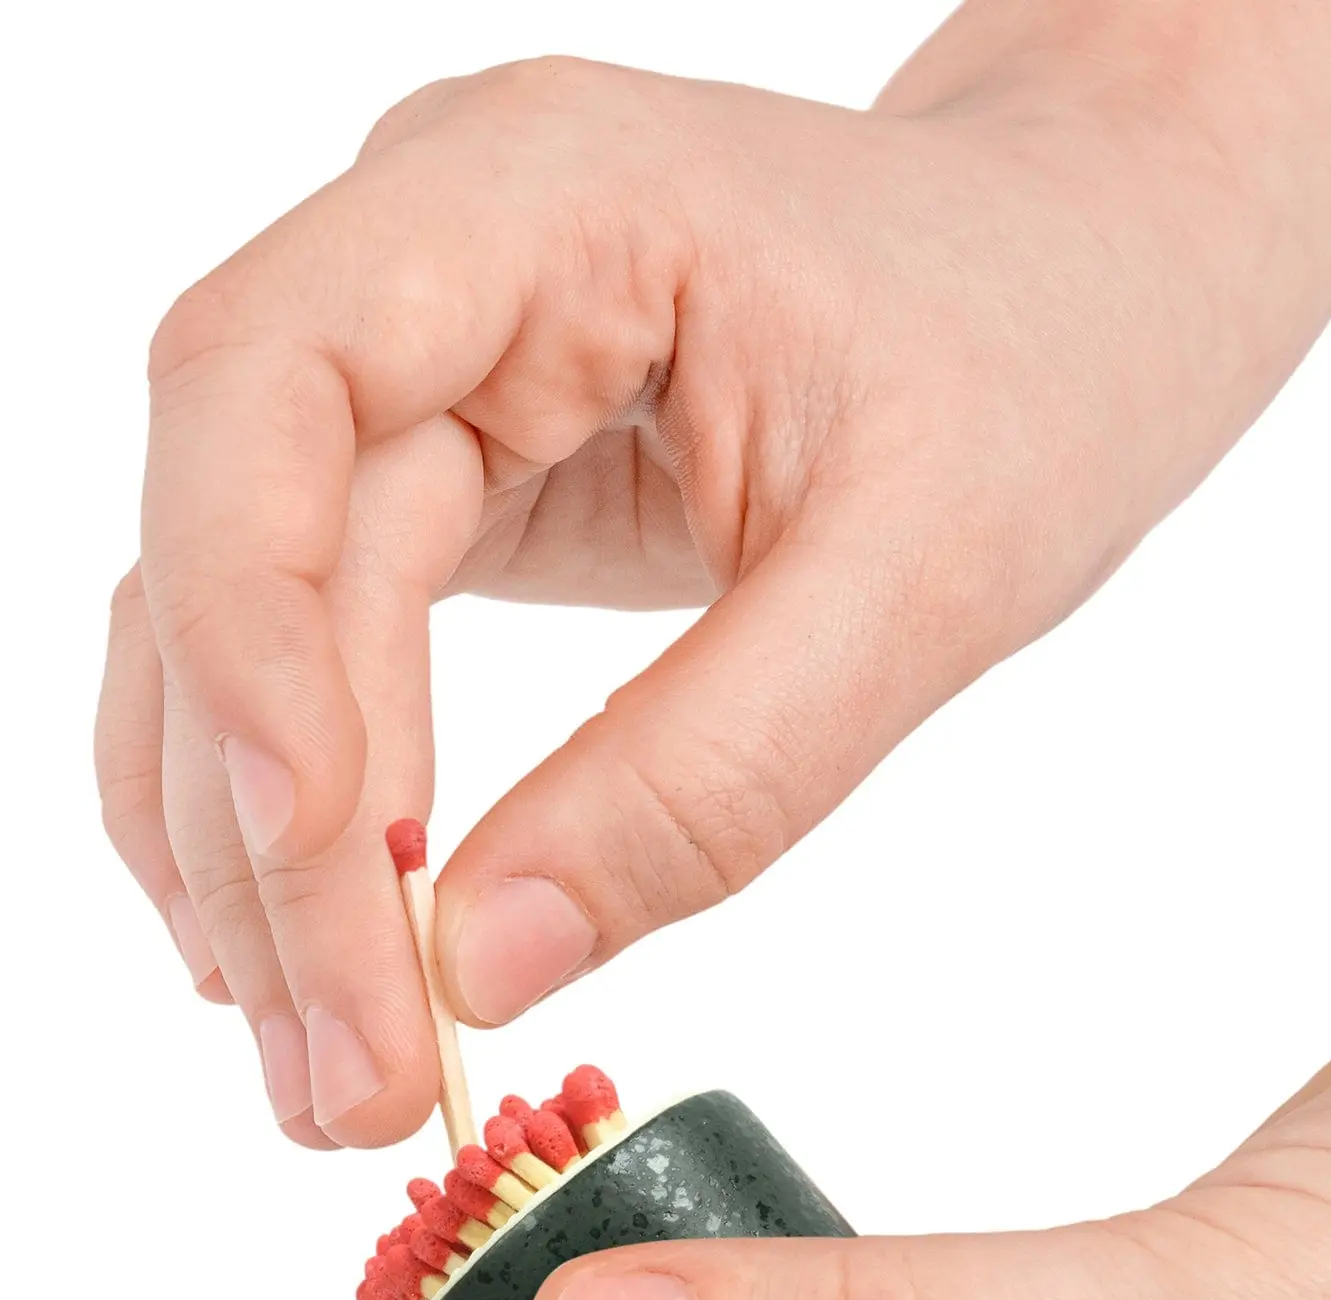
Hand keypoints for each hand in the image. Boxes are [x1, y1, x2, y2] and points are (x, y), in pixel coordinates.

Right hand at [94, 1, 1330, 1147]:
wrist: (1091, 277)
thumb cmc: (1049, 360)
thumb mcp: (923, 578)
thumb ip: (711, 772)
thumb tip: (484, 968)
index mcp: (538, 197)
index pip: (266, 388)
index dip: (243, 636)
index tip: (311, 855)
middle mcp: (439, 262)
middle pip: (240, 548)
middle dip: (276, 832)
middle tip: (343, 1072)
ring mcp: (438, 369)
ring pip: (256, 616)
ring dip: (266, 851)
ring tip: (331, 1062)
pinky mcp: (468, 469)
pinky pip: (333, 639)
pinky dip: (325, 803)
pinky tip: (336, 943)